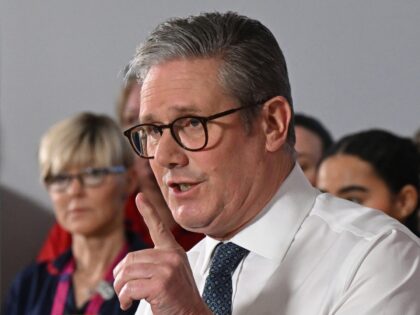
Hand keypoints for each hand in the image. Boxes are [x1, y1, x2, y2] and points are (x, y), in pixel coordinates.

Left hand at [113, 193, 210, 314]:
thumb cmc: (179, 298)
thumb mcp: (171, 273)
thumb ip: (155, 263)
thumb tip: (126, 266)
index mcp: (173, 251)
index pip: (159, 227)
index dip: (148, 211)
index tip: (139, 197)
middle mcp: (171, 256)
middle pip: (131, 258)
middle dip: (121, 277)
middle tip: (123, 290)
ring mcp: (167, 268)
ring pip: (127, 273)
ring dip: (121, 289)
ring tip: (126, 298)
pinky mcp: (161, 283)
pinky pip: (129, 287)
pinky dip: (124, 298)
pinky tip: (129, 303)